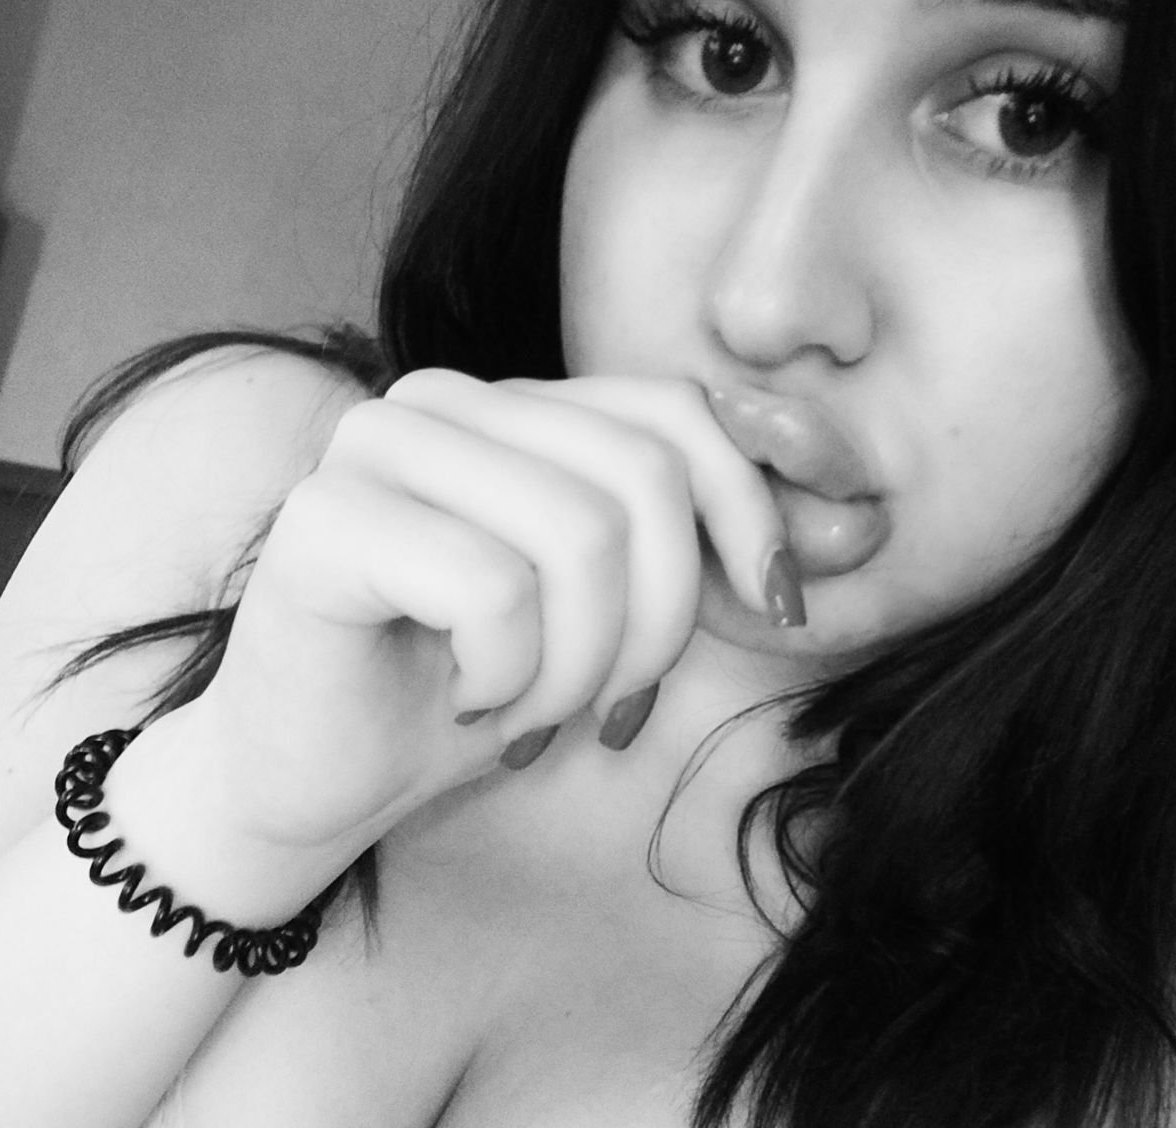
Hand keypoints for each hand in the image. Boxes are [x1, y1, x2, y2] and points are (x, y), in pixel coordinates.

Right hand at [193, 369, 787, 852]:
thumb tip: (860, 519)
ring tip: (533, 707)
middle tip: (607, 704)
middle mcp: (442, 399)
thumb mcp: (611, 615)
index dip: (750, 512)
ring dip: (580, 665)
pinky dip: (511, 678)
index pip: (676, 413)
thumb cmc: (467, 690)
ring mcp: (374, 446)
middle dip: (658, 624)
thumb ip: (706, 548)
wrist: (315, 776)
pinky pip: (492, 589)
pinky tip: (472, 702)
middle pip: (640, 476)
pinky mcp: (322, 519)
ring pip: (576, 533)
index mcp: (513, 406)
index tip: (779, 610)